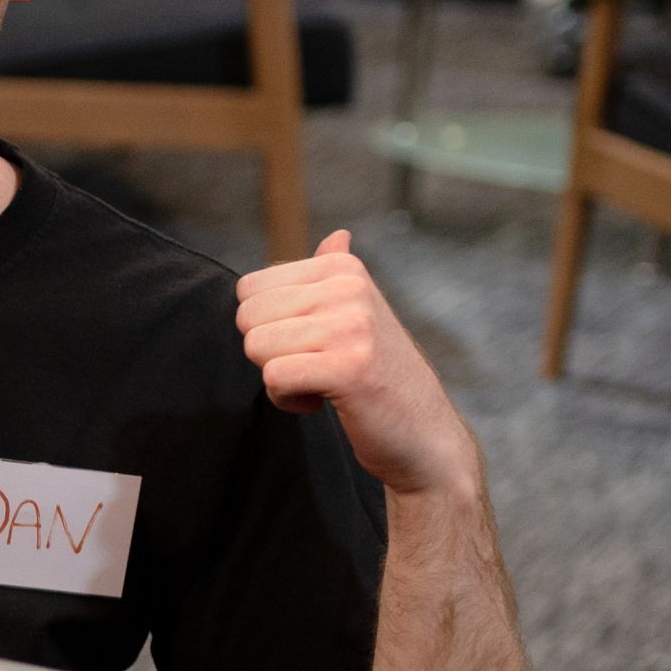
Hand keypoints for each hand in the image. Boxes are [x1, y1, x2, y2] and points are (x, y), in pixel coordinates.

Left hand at [234, 231, 479, 501]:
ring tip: (323, 384)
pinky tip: (322, 402)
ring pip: (256, 347)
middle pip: (247, 317)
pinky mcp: (349, 367)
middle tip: (315, 367)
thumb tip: (337, 237)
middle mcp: (348, 288)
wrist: (423, 434)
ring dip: (280, 379)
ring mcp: (352, 326)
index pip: (249, 290)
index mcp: (343, 269)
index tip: (310, 345)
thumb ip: (338, 277)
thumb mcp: (361, 316)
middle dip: (269, 353)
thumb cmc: (381, 376)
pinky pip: (274, 377)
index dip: (267, 327)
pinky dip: (287, 400)